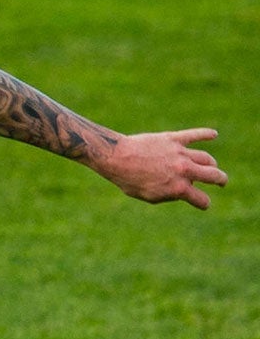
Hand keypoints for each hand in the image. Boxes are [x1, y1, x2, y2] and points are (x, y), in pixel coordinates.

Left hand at [101, 128, 226, 208]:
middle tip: (221, 182)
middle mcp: (184, 170)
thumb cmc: (129, 180)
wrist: (117, 158)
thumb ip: (169, 195)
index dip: (204, 204)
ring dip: (211, 164)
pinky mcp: (174, 139)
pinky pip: (195, 135)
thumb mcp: (149, 196)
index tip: (203, 203)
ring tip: (211, 166)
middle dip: (221, 180)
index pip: (201, 199)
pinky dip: (205, 134)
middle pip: (214, 175)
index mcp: (178, 188)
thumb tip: (182, 191)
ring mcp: (181, 153)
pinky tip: (213, 135)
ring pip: (206, 158)